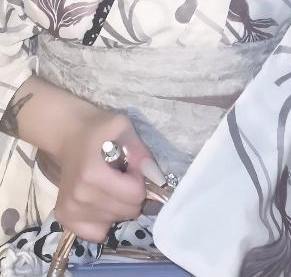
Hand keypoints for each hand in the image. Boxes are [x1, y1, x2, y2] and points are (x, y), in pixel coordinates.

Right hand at [54, 106, 158, 242]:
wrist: (68, 133)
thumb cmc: (99, 129)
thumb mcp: (123, 127)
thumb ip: (140, 152)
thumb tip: (154, 177)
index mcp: (92, 174)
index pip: (134, 195)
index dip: (139, 180)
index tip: (131, 167)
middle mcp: (78, 197)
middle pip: (126, 211)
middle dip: (131, 194)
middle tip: (121, 175)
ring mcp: (69, 209)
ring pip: (114, 221)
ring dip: (118, 205)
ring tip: (109, 184)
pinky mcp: (64, 218)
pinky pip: (96, 233)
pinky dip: (104, 221)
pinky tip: (101, 202)